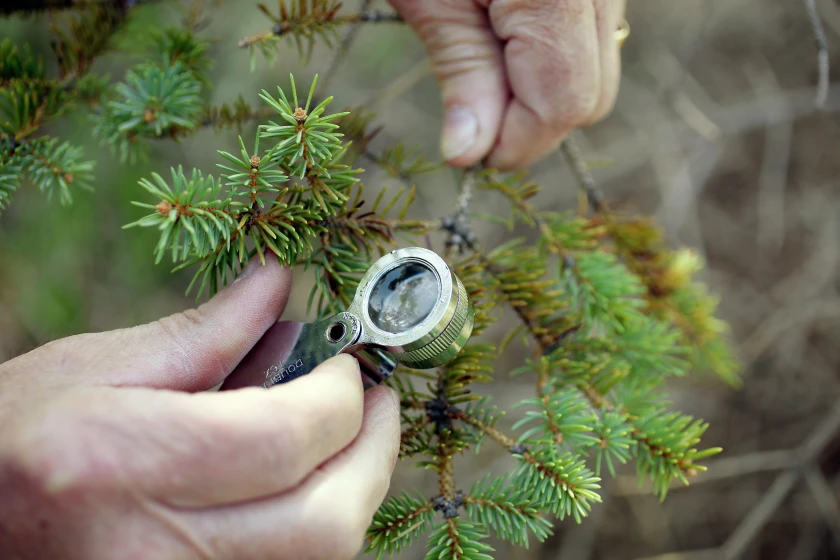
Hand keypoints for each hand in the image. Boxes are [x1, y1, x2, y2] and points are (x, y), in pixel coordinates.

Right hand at [0, 257, 400, 559]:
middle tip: (375, 403)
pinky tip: (308, 484)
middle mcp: (155, 552)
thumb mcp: (97, 369)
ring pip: (319, 559)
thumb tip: (278, 284)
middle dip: (372, 455)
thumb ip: (205, 331)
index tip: (345, 363)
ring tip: (347, 438)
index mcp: (124, 465)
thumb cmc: (16, 440)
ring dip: (354, 492)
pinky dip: (316, 527)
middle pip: (323, 522)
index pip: (282, 440)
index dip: (337, 396)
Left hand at [389, 0, 625, 170]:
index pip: (561, 103)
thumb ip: (462, 73)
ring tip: (484, 59)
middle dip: (530, 123)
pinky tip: (507, 38)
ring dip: (541, 92)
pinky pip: (593, 42)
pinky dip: (552, 58)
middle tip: (472, 112)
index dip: (514, 142)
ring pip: (596, 74)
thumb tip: (469, 156)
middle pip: (588, 97)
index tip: (467, 155)